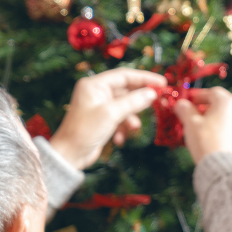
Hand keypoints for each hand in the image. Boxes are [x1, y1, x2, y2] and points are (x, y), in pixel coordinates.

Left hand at [50, 69, 166, 169]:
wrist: (69, 156)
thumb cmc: (84, 131)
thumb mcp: (111, 114)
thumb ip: (133, 101)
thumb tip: (153, 93)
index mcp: (94, 85)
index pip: (124, 75)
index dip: (145, 78)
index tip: (162, 83)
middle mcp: (97, 92)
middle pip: (126, 89)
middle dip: (140, 99)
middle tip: (158, 101)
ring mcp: (100, 105)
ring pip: (126, 104)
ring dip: (132, 116)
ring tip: (134, 127)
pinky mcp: (103, 118)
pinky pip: (121, 116)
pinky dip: (124, 125)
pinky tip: (121, 137)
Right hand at [175, 87, 231, 163]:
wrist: (224, 168)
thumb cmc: (206, 142)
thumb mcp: (190, 124)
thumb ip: (185, 110)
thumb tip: (180, 103)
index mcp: (228, 102)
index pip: (212, 92)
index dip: (199, 96)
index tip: (189, 101)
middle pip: (224, 104)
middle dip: (210, 108)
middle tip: (198, 116)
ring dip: (221, 119)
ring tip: (209, 129)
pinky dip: (230, 130)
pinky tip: (221, 138)